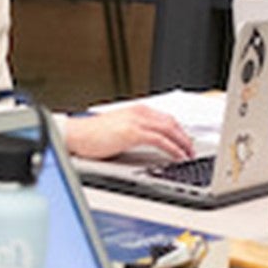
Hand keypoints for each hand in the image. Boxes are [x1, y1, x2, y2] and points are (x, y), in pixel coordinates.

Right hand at [64, 106, 195, 160]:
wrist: (76, 135)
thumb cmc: (90, 135)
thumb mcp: (116, 129)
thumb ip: (133, 132)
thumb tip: (145, 142)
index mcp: (135, 110)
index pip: (164, 118)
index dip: (178, 130)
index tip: (185, 140)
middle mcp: (138, 113)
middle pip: (171, 122)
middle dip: (184, 136)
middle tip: (191, 149)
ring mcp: (136, 121)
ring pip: (169, 130)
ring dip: (183, 143)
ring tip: (188, 154)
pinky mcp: (133, 133)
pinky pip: (161, 141)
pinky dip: (173, 149)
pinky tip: (178, 156)